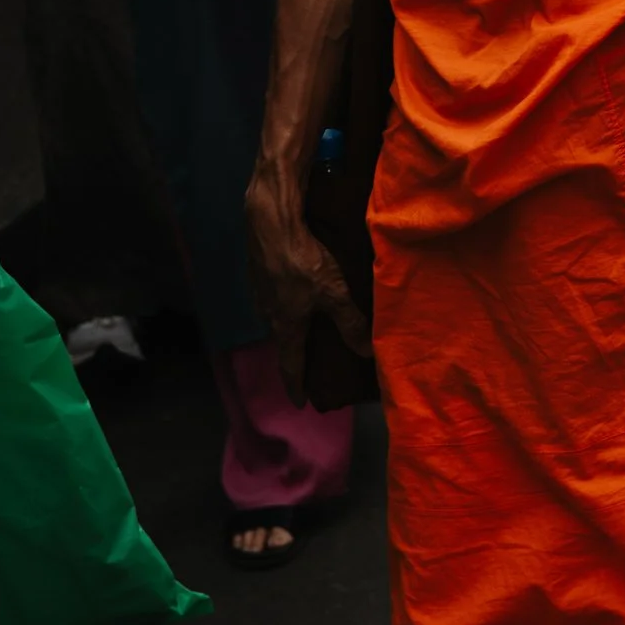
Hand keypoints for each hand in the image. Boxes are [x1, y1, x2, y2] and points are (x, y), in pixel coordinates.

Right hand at [245, 172, 366, 400]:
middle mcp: (267, 313)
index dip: (296, 385)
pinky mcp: (258, 272)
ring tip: (309, 326)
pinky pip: (274, 296)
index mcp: (285, 325)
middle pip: (283, 341)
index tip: (300, 402)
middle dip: (296, 353)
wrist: (270, 222)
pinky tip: (299, 293)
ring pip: (277, 317)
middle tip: (311, 362)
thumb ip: (350, 323)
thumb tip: (366, 353)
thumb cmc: (304, 261)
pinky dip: (287, 302)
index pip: (290, 365)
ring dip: (291, 325)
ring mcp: (260, 292)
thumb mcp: (335, 294)